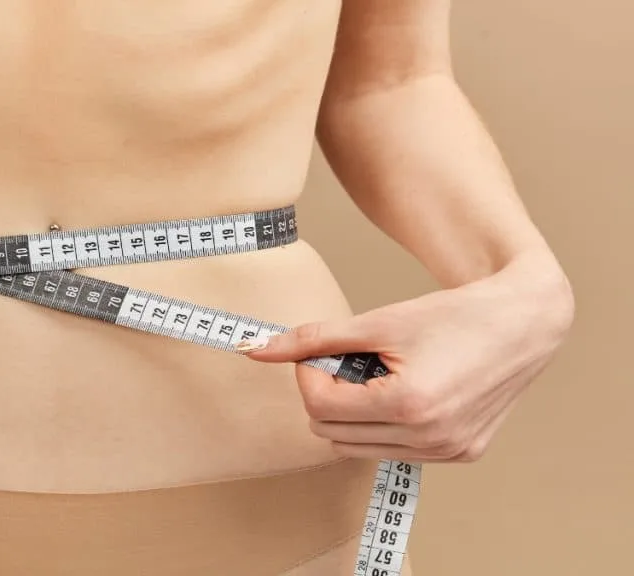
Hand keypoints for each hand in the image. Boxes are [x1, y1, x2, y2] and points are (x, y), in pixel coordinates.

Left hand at [239, 254, 573, 461]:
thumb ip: (313, 339)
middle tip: (353, 361)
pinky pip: (394, 449)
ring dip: (355, 413)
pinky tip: (409, 392)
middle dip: (330, 394)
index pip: (319, 405)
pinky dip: (385, 424)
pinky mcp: (460, 455)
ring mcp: (446, 452)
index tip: (324, 350)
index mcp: (406, 405)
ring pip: (358, 447)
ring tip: (382, 376)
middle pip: (331, 431)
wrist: (524, 320)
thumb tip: (254, 349)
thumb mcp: (377, 321)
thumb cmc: (452, 314)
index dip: (310, 374)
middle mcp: (428, 437)